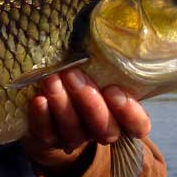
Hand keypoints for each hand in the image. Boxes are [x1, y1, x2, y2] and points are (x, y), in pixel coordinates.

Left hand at [22, 67, 150, 172]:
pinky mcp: (50, 140)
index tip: (114, 90)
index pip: (138, 125)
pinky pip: (48, 134)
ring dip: (62, 103)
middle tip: (73, 74)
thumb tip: (103, 36)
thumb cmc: (84, 81)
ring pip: (74, 130)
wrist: (51, 113)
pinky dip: (43, 117)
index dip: (130, 113)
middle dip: (89, 102)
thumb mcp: (100, 74)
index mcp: (121, 117)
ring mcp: (76, 139)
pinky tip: (39, 100)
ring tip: (51, 78)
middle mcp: (101, 132)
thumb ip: (106, 66)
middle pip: (105, 129)